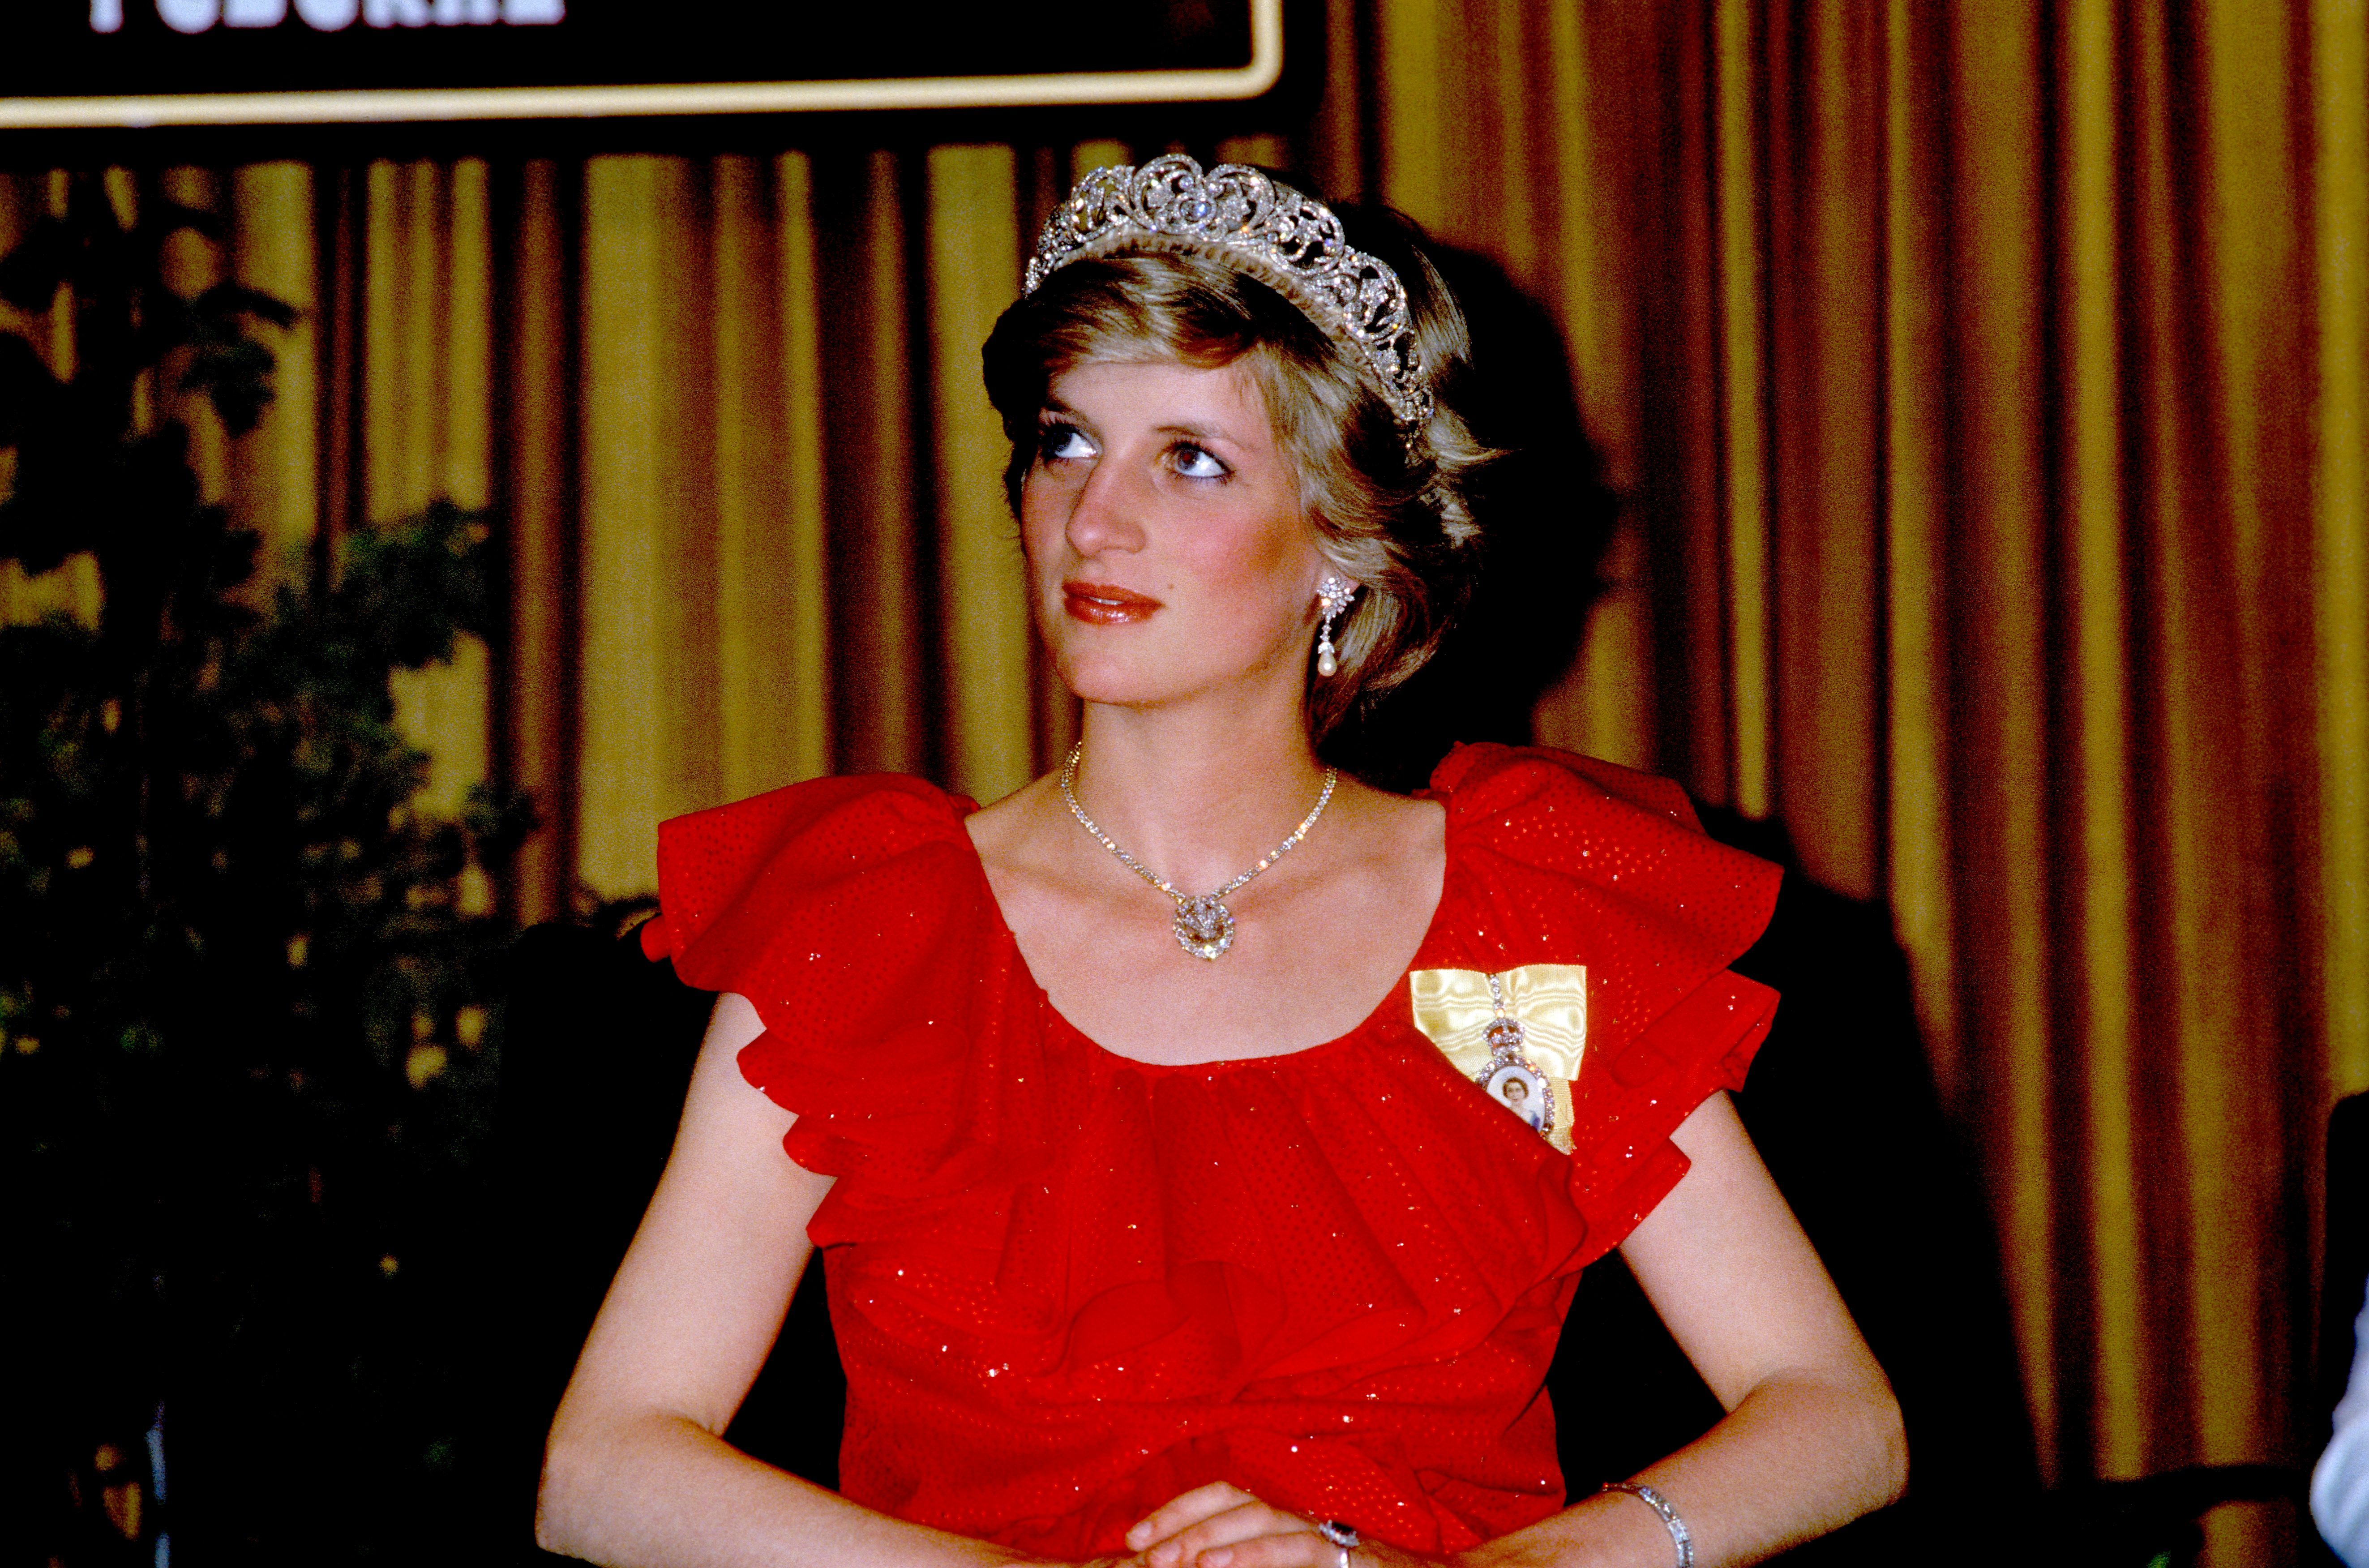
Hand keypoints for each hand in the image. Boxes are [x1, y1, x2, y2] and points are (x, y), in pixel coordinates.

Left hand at [1121, 1482, 1442, 1567]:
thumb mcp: (1293, 1565)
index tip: (1132, 1537)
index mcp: (1285, 1520)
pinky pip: (1304, 1551)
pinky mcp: (1354, 1559)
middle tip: (1142, 1552)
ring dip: (1220, 1538)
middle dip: (1185, 1524)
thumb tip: (1189, 1564)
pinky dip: (1260, 1556)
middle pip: (1238, 1503)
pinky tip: (1224, 1566)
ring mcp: (1331, 1537)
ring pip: (1269, 1522)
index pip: (1225, 1496)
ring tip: (1182, 1561)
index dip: (1178, 1510)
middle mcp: (1304, 1519)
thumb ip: (1250, 1560)